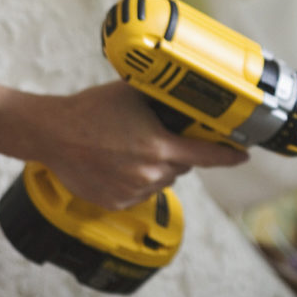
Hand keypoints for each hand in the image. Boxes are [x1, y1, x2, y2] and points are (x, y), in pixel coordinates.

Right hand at [31, 81, 248, 209]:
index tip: (243, 155)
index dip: (228, 156)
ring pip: (161, 179)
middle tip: (158, 133)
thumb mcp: (135, 94)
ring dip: (157, 165)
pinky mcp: (116, 203)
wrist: (54, 133)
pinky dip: (137, 178)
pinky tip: (118, 160)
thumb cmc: (93, 109)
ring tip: (130, 144)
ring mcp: (132, 192)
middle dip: (178, 151)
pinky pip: (140, 191)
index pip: (206, 156)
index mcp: (159, 148)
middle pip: (182, 165)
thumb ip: (164, 99)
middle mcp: (150, 174)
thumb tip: (187, 93)